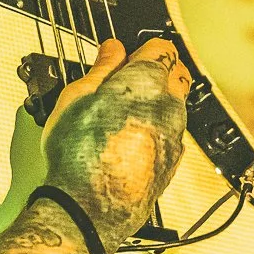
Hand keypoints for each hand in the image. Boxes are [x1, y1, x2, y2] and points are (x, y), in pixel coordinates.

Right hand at [41, 36, 190, 253]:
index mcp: (148, 81)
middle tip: (125, 82)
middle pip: (176, 75)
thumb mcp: (76, 97)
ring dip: (156, 103)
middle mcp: (170, 106)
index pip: (162, 48)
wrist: (91, 206)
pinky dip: (156, 131)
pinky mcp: (173, 162)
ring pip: (174, 107)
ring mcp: (175, 136)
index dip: (142, 48)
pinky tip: (128, 141)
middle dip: (157, 72)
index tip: (124, 56)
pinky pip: (171, 135)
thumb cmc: (80, 152)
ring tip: (121, 115)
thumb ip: (102, 68)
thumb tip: (112, 50)